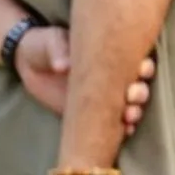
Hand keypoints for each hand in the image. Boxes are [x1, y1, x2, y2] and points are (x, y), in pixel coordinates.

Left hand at [16, 27, 154, 137]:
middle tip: (131, 95)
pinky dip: (122, 129)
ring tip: (129, 116)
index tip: (141, 70)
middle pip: (138, 86)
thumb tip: (64, 66)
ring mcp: (103, 98)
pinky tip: (124, 131)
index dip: (144, 66)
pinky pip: (112, 124)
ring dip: (134, 112)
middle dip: (140, 93)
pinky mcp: (90, 115)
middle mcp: (112, 77)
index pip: (136, 60)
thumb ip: (59, 51)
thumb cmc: (46, 45)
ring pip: (129, 106)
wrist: (30, 63)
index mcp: (110, 54)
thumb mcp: (52, 42)